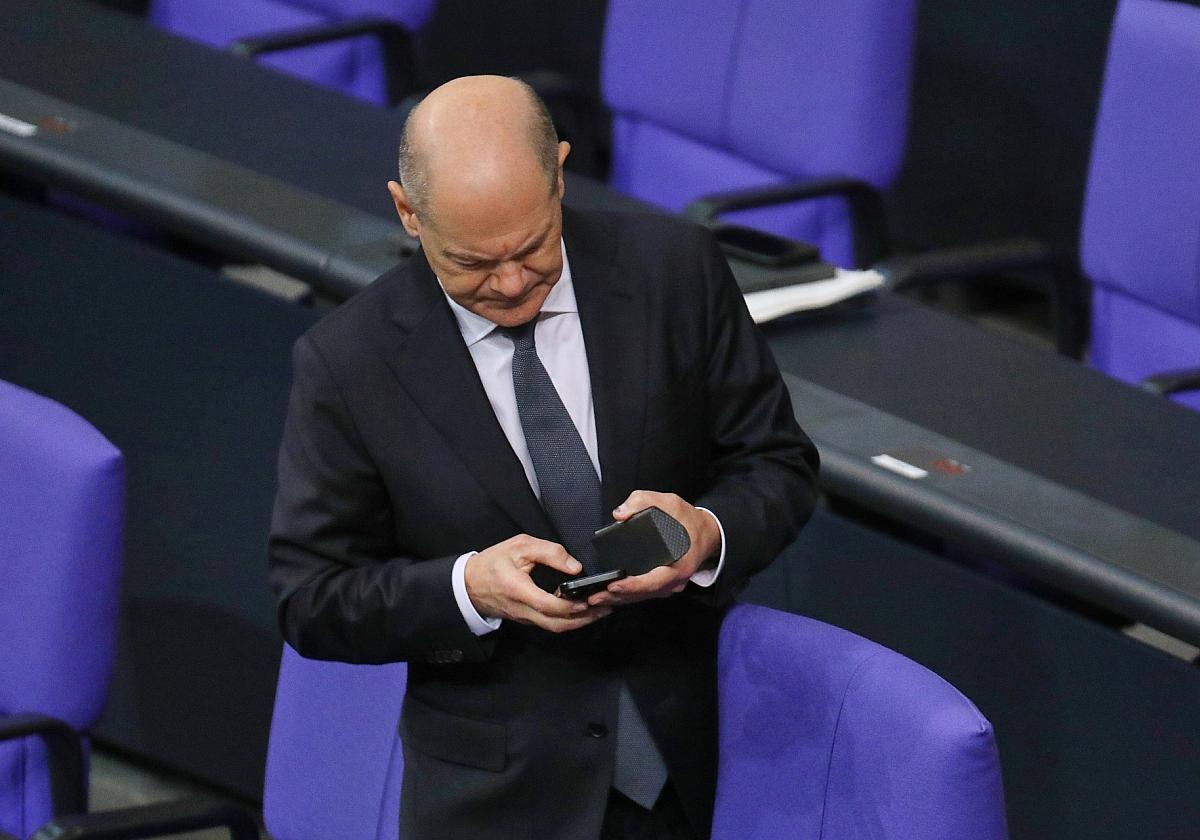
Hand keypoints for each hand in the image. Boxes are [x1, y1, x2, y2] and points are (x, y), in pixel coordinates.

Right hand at [465, 534, 611, 632]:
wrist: (468, 584)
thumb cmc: (493, 563)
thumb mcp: (519, 546)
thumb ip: (549, 552)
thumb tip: (575, 567)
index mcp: (519, 590)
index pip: (549, 605)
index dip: (572, 606)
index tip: (591, 599)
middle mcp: (523, 610)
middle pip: (558, 624)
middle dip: (585, 619)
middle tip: (606, 607)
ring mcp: (525, 618)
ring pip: (556, 627)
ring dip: (580, 621)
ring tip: (600, 610)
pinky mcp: (527, 619)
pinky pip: (550, 624)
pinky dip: (569, 620)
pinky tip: (581, 610)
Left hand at [587, 490, 721, 606]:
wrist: (708, 533)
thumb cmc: (689, 520)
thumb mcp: (670, 503)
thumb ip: (643, 501)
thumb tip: (619, 514)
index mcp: (679, 566)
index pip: (654, 582)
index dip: (632, 586)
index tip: (613, 585)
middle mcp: (674, 581)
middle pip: (643, 594)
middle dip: (618, 596)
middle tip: (594, 597)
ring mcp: (669, 586)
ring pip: (642, 597)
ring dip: (618, 599)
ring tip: (595, 599)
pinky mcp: (663, 586)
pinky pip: (644, 594)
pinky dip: (626, 596)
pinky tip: (609, 596)